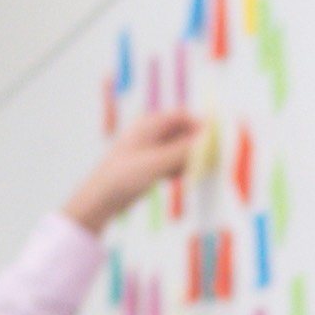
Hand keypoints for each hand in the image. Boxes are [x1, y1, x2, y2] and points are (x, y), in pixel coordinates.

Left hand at [62, 107, 204, 234]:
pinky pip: (170, 162)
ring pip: (177, 149)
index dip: (198, 125)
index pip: (181, 116)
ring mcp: (149, 150)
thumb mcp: (157, 162)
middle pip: (181, 133)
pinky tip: (176, 180)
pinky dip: (177, 169)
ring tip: (191, 173)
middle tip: (208, 160)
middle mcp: (150, 134)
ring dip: (188, 159)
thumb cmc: (125, 175)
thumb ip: (183, 151)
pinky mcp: (149, 166)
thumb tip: (206, 141)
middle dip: (195, 145)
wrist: (101, 197)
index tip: (213, 140)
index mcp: (149, 125)